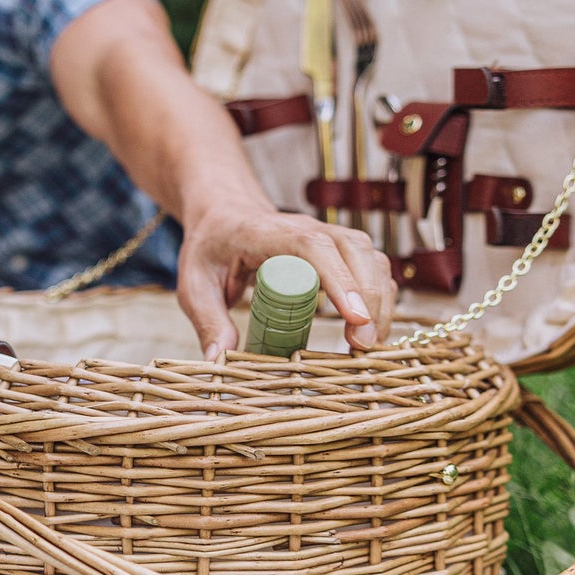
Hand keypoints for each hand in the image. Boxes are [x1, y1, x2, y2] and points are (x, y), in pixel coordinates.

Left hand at [175, 209, 396, 356]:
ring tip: (370, 345)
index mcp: (268, 233)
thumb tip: (221, 360)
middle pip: (354, 251)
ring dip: (380, 299)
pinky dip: (380, 296)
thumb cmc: (209, 247)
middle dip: (368, 297)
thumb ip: (207, 320)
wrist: (223, 214)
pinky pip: (372, 267)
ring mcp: (327, 237)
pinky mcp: (339, 251)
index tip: (354, 319)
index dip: (338, 279)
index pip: (313, 247)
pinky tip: (373, 330)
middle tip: (363, 345)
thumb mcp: (194, 284)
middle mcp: (306, 229)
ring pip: (371, 258)